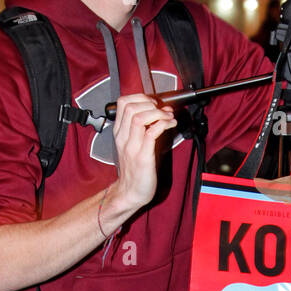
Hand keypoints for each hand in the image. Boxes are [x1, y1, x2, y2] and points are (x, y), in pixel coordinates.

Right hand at [105, 93, 177, 219]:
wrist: (130, 193)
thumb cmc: (135, 170)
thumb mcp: (136, 144)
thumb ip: (147, 127)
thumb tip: (163, 110)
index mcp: (120, 133)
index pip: (123, 102)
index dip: (141, 98)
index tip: (154, 104)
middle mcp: (123, 137)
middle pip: (131, 106)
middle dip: (151, 103)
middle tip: (163, 111)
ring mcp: (132, 146)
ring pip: (139, 117)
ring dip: (158, 113)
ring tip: (168, 118)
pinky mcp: (143, 157)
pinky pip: (151, 133)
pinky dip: (163, 124)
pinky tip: (171, 125)